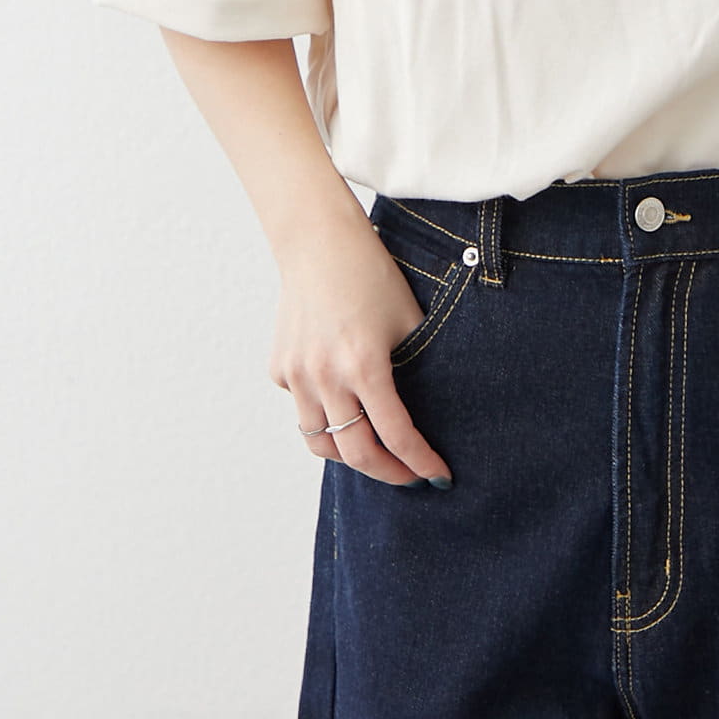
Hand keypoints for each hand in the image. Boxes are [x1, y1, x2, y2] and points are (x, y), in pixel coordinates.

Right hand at [270, 218, 454, 486]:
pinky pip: (304, 409)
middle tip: (410, 476)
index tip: (438, 476)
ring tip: (376, 449)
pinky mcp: (280, 369)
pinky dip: (324, 414)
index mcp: (364, 365)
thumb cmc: (371, 275)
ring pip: (321, 443)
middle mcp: (326, 377)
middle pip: (355, 454)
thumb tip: (435, 409)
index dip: (420, 462)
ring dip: (350, 453)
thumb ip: (420, 365)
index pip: (396, 435)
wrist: (319, 243)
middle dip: (388, 473)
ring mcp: (297, 376)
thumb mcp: (409, 319)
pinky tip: (343, 398)